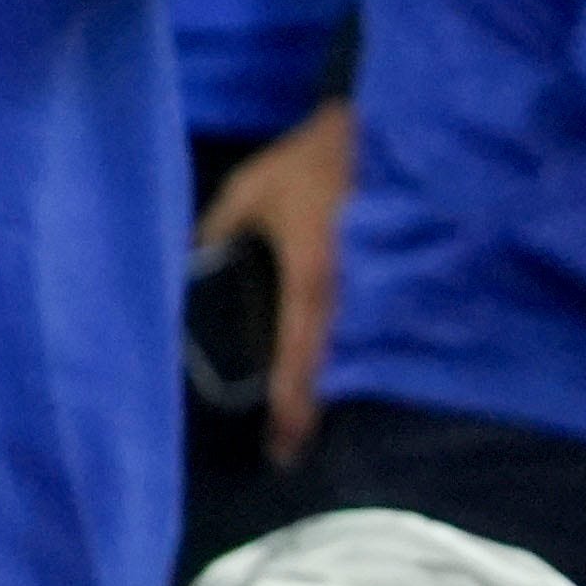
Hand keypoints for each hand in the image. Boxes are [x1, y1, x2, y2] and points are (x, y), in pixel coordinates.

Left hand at [194, 101, 351, 462]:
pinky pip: (375, 330)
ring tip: (311, 432)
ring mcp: (381, 290)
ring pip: (357, 355)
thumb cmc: (310, 162)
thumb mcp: (251, 189)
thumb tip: (188, 266)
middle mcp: (350, 293)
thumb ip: (217, 229)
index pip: (300, 352)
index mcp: (312, 274)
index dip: (293, 403)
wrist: (385, 132)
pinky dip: (360, 359)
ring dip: (337, 391)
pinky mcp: (397, 280)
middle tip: (291, 454)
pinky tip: (349, 382)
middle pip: (333, 367)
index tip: (284, 446)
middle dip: (313, 411)